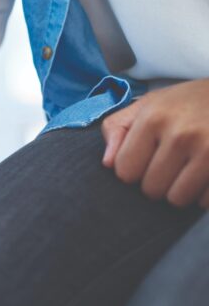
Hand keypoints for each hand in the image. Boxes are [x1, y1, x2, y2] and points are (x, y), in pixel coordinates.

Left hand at [102, 79, 208, 207]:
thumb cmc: (187, 103)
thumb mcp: (148, 104)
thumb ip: (117, 128)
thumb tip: (107, 163)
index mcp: (153, 118)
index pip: (125, 171)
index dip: (134, 169)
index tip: (147, 158)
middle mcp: (181, 135)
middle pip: (151, 189)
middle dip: (158, 181)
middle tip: (171, 164)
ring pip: (177, 199)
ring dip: (181, 190)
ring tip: (189, 170)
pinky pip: (205, 202)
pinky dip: (204, 195)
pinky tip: (207, 175)